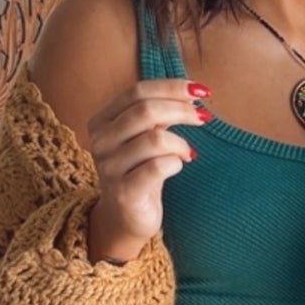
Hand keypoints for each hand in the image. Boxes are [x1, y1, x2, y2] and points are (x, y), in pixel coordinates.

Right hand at [85, 78, 208, 249]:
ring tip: (188, 153)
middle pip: (146, 110)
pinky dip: (177, 162)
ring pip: (156, 139)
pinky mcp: (124, 192)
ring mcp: (109, 167)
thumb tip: (192, 93)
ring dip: (181, 143)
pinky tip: (180, 166)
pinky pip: (159, 167)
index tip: (201, 90)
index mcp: (102, 120)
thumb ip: (159, 113)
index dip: (171, 87)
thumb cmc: (140, 171)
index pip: (137, 92)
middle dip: (182, 110)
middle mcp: (100, 141)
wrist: (126, 217)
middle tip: (204, 117)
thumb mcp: (145, 136)